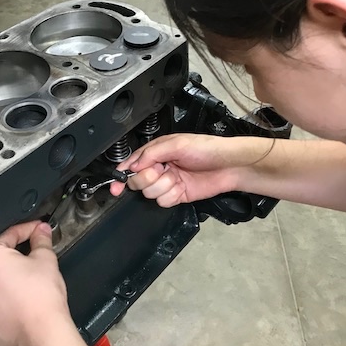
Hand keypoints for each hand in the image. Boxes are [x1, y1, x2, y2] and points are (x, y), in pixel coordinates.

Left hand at [0, 221, 70, 345]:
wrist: (41, 336)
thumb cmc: (42, 297)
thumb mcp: (46, 261)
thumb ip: (41, 241)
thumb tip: (41, 231)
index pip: (8, 237)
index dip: (26, 231)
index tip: (36, 231)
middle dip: (12, 262)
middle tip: (31, 266)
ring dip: (2, 287)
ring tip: (23, 293)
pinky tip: (14, 311)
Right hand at [109, 133, 263, 206]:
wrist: (228, 166)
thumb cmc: (207, 149)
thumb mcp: (177, 144)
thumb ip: (152, 153)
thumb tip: (133, 165)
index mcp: (156, 152)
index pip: (132, 164)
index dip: (122, 174)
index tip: (117, 185)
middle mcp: (160, 167)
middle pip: (138, 181)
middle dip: (148, 178)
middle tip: (162, 171)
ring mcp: (168, 182)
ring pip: (150, 193)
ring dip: (164, 186)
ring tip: (177, 177)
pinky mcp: (176, 195)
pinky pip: (163, 201)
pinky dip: (172, 196)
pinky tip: (182, 187)